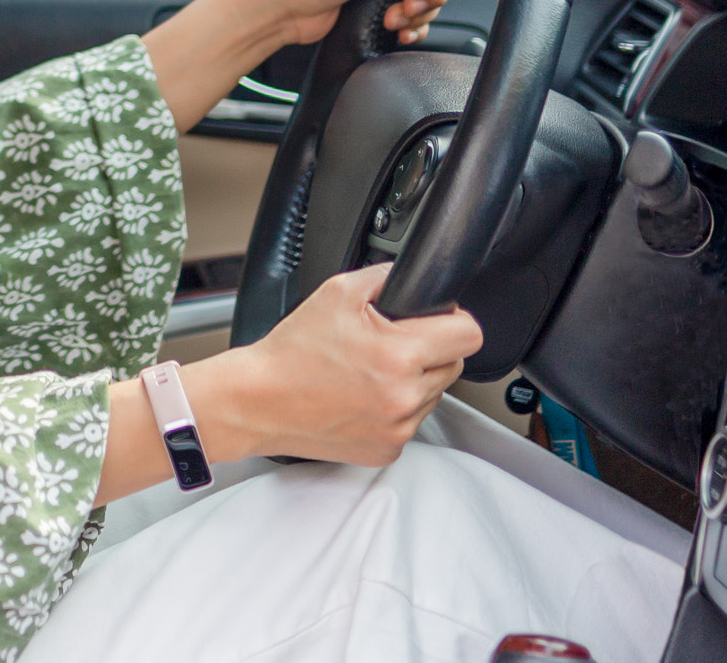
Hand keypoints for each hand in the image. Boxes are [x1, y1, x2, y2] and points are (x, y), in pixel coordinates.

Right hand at [219, 263, 483, 464]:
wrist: (257, 401)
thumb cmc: (291, 352)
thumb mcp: (336, 292)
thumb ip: (385, 277)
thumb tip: (414, 276)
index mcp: (399, 356)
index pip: (469, 335)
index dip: (454, 320)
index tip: (437, 320)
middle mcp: (405, 397)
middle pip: (454, 365)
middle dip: (430, 350)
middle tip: (389, 344)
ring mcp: (398, 429)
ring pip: (434, 395)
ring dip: (413, 381)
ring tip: (369, 372)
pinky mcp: (386, 451)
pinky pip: (410, 422)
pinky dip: (394, 409)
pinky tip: (363, 397)